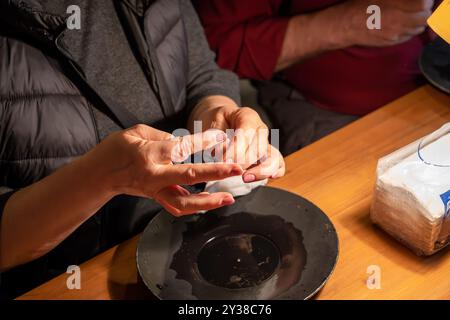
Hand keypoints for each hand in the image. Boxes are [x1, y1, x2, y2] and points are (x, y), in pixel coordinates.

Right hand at [88, 124, 242, 215]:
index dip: (202, 142)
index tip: (220, 137)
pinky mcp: (156, 199)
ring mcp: (155, 191)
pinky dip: (197, 207)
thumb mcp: (137, 132)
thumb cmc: (117, 149)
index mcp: (147, 155)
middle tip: (236, 169)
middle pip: (188, 176)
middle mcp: (153, 176)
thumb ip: (164, 136)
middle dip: (215, 173)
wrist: (99, 175)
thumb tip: (186, 143)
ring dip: (209, 202)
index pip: (179, 148)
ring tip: (229, 197)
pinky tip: (213, 203)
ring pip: (184, 202)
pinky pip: (178, 207)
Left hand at [189, 96, 284, 182]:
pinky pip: (278, 164)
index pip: (245, 135)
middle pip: (259, 148)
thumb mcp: (211, 124)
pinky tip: (268, 178)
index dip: (235, 150)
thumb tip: (216, 152)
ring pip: (272, 157)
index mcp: (247, 116)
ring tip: (245, 178)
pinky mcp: (268, 154)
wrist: (222, 122)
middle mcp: (260, 128)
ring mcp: (266, 142)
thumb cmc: (216, 123)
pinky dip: (275, 171)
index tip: (223, 161)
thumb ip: (213, 137)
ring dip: (260, 171)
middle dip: (244, 162)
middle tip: (230, 170)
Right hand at [333, 0, 433, 46]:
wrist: (347, 25)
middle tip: (417, 7)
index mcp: (397, 5)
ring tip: (409, 16)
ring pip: (418, 28)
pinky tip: (401, 25)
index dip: (424, 1)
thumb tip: (413, 0)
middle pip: (424, 17)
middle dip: (423, 11)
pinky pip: (408, 36)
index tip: (420, 0)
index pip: (424, 4)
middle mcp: (399, 20)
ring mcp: (396, 33)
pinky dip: (409, 30)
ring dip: (417, 22)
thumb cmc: (361, 5)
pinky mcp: (392, 42)